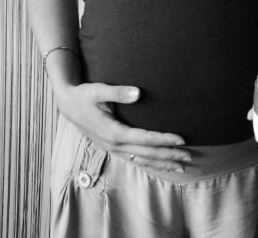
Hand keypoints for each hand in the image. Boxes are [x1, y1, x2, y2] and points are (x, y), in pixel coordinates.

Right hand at [54, 82, 191, 171]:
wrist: (67, 104)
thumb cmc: (84, 95)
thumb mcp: (98, 90)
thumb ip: (118, 92)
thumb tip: (138, 92)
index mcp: (113, 132)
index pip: (144, 139)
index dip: (164, 140)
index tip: (181, 140)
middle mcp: (115, 144)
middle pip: (147, 153)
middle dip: (169, 156)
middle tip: (190, 157)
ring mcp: (114, 148)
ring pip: (142, 160)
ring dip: (163, 163)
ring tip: (182, 166)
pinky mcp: (113, 147)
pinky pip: (136, 159)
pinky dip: (151, 162)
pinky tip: (162, 164)